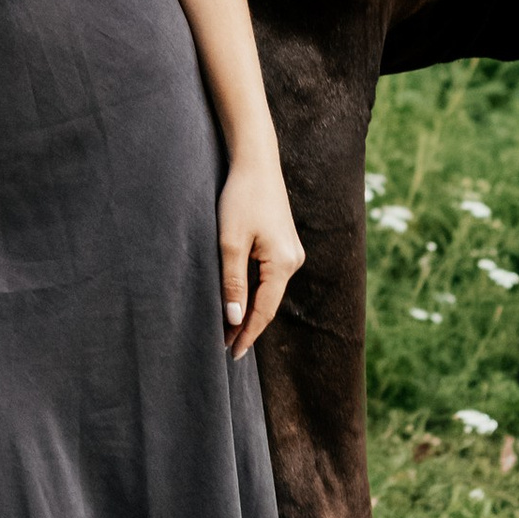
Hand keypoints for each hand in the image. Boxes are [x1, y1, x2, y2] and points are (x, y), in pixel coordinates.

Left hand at [218, 141, 303, 353]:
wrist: (256, 162)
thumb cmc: (241, 198)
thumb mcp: (229, 242)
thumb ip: (232, 283)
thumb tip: (234, 320)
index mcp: (283, 264)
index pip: (263, 311)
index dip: (246, 334)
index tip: (231, 355)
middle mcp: (293, 261)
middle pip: (268, 303)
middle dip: (246, 325)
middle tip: (225, 347)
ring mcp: (291, 252)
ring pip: (268, 290)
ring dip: (249, 308)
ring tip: (228, 328)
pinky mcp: (284, 243)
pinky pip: (268, 276)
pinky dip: (253, 290)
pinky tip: (239, 299)